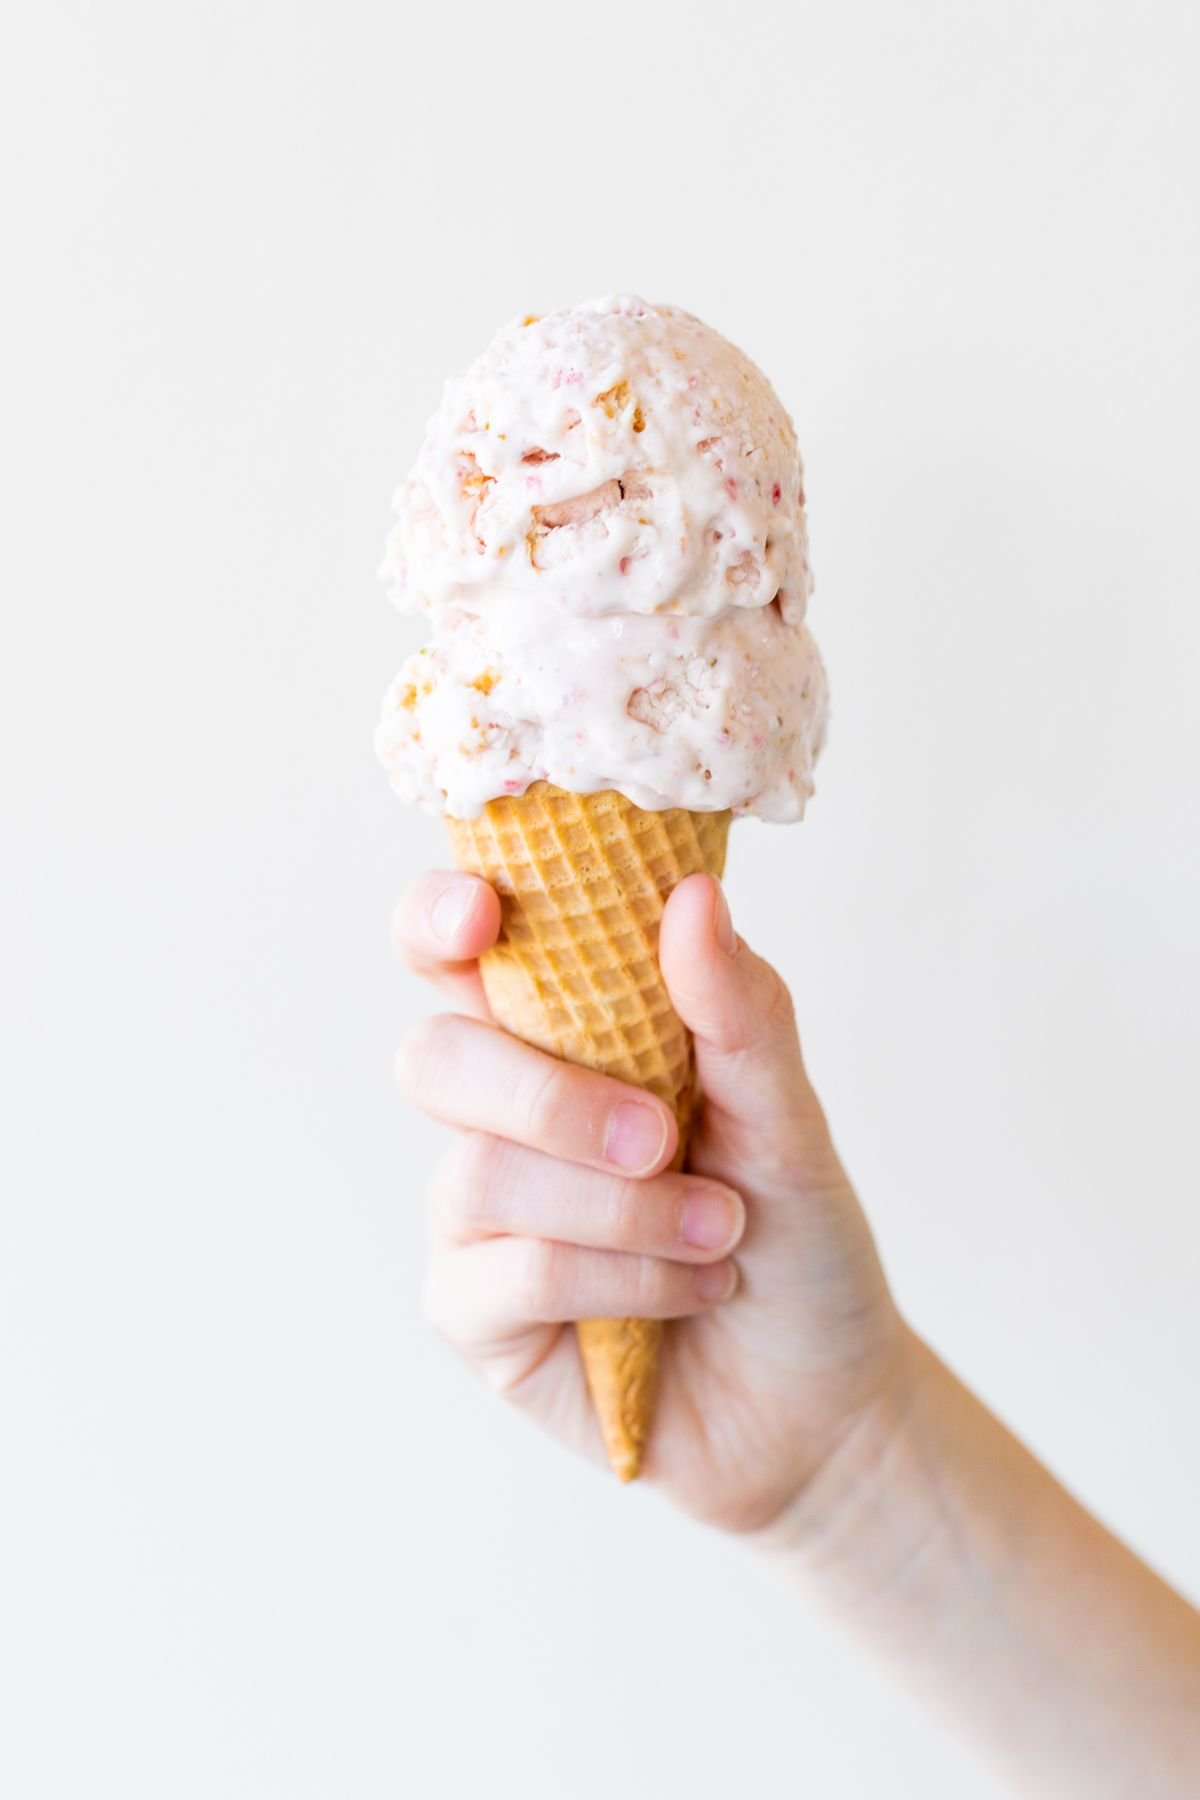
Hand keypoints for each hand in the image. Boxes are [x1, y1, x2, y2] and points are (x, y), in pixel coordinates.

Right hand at [394, 867, 905, 1533]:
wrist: (826, 1397)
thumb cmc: (796, 1237)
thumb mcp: (788, 1117)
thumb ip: (737, 1013)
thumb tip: (693, 897)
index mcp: (559, 1039)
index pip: (455, 955)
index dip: (439, 918)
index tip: (483, 912)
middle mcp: (501, 1118)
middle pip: (433, 1058)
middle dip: (545, 1095)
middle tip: (660, 1136)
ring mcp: (478, 1220)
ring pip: (480, 1174)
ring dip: (621, 1208)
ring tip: (720, 1232)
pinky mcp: (477, 1317)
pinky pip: (509, 1276)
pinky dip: (617, 1278)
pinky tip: (687, 1292)